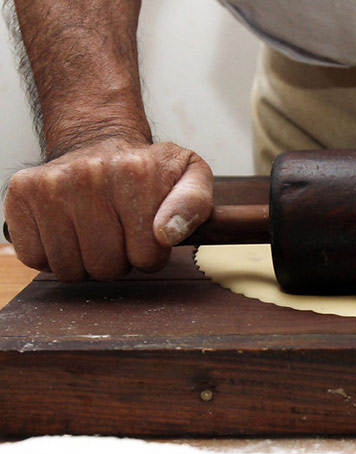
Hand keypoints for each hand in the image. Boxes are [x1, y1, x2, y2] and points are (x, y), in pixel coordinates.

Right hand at [4, 139, 212, 281]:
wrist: (100, 142)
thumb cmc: (148, 170)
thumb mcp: (191, 176)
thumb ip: (194, 204)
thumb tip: (168, 233)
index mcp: (136, 172)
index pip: (147, 258)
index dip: (150, 254)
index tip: (147, 232)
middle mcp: (89, 175)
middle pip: (107, 267)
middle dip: (119, 259)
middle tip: (119, 232)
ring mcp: (50, 185)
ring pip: (70, 269)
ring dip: (85, 261)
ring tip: (95, 232)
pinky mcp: (20, 195)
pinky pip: (36, 258)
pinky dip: (52, 256)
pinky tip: (67, 231)